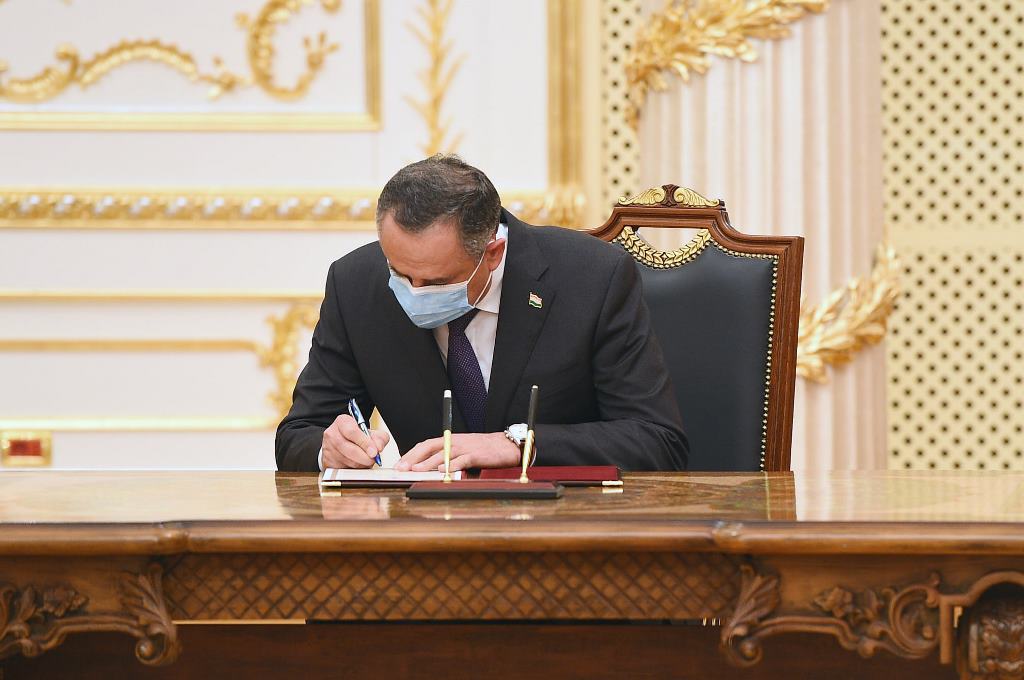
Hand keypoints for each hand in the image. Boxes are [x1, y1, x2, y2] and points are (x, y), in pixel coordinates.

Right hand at [321, 414, 389, 468]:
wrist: (342, 441)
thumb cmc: (357, 436)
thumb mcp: (370, 432)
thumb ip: (379, 437)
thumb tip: (378, 448)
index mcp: (342, 422)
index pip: (352, 432)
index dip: (365, 443)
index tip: (375, 452)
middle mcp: (332, 434)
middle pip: (350, 449)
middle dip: (365, 457)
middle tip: (374, 459)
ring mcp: (328, 449)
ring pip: (348, 461)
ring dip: (361, 464)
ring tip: (365, 460)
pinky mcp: (328, 462)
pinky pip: (344, 470)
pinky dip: (354, 469)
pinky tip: (357, 464)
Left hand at [394, 432, 521, 471]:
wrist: (506, 445)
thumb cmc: (484, 450)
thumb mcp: (463, 450)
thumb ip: (449, 457)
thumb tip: (433, 469)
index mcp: (450, 439)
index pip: (426, 444)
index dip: (412, 453)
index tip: (400, 463)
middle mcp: (454, 442)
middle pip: (429, 447)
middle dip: (413, 457)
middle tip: (401, 468)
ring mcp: (465, 448)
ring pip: (442, 454)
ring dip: (427, 463)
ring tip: (415, 470)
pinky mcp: (476, 455)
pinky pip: (461, 460)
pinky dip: (451, 465)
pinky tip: (442, 471)